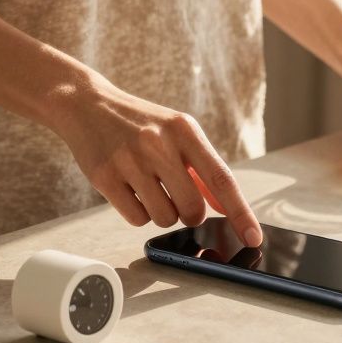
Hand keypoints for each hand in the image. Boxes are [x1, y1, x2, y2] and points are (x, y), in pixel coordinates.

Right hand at [51, 80, 262, 246]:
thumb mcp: (177, 132)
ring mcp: (129, 161)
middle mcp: (158, 144)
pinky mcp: (104, 177)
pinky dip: (138, 213)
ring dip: (161, 213)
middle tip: (176, 196)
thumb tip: (228, 208)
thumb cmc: (140, 124)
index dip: (241, 213)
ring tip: (148, 187)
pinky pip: (136, 219)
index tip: (254, 238)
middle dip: (189, 214)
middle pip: (192, 210)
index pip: (221, 179)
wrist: (87, 105)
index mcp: (184, 130)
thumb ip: (203, 169)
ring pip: (164, 218)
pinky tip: (129, 189)